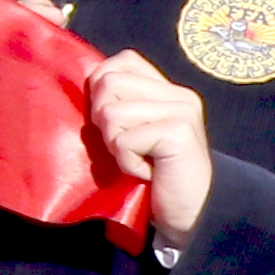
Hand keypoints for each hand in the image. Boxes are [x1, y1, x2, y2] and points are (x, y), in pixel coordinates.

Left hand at [85, 44, 218, 241]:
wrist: (190, 214)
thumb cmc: (155, 176)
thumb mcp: (135, 132)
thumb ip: (121, 104)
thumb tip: (84, 80)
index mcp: (168, 90)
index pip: (123, 60)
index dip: (102, 85)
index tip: (112, 121)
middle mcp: (179, 95)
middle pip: (108, 83)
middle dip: (103, 120)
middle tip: (127, 146)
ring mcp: (182, 111)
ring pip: (111, 112)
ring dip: (115, 144)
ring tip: (139, 160)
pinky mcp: (178, 132)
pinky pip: (123, 140)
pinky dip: (126, 162)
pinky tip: (147, 173)